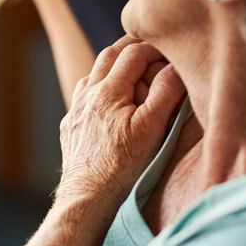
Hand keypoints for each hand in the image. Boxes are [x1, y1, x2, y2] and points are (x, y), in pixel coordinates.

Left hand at [56, 37, 185, 217]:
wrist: (88, 198)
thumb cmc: (122, 167)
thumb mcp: (152, 128)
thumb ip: (165, 93)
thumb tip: (176, 66)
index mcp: (108, 91)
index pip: (133, 53)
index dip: (154, 47)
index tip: (170, 51)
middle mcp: (87, 95)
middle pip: (109, 55)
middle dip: (131, 47)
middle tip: (151, 47)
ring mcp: (76, 110)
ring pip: (93, 74)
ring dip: (113, 67)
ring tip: (133, 72)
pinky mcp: (70, 127)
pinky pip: (84, 96)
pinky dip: (100, 88)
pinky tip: (110, 101)